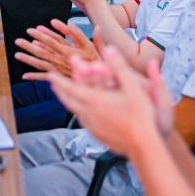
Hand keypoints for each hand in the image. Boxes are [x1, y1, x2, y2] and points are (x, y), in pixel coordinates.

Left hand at [14, 19, 100, 80]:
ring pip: (40, 63)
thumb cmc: (96, 64)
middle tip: (18, 41)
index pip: (52, 40)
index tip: (34, 29)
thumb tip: (78, 25)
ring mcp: (58, 70)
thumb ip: (86, 36)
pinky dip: (34, 76)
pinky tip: (25, 76)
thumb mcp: (95, 48)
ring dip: (28, 58)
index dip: (42, 34)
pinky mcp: (59, 77)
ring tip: (17, 55)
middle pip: (42, 51)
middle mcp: (61, 60)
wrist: (97, 84)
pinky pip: (45, 77)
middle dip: (29, 45)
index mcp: (69, 51)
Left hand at [49, 47, 168, 157]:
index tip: (50, 75)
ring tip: (66, 96)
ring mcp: (93, 128)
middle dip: (60, 91)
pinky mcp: (98, 137)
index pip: (71, 89)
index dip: (59, 81)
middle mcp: (90, 115)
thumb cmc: (140, 116)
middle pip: (69, 101)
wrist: (144, 147)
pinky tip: (83, 113)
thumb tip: (109, 48)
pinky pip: (83, 122)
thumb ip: (119, 66)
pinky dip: (78, 112)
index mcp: (95, 101)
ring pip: (75, 112)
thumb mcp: (132, 86)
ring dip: (68, 101)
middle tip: (53, 84)